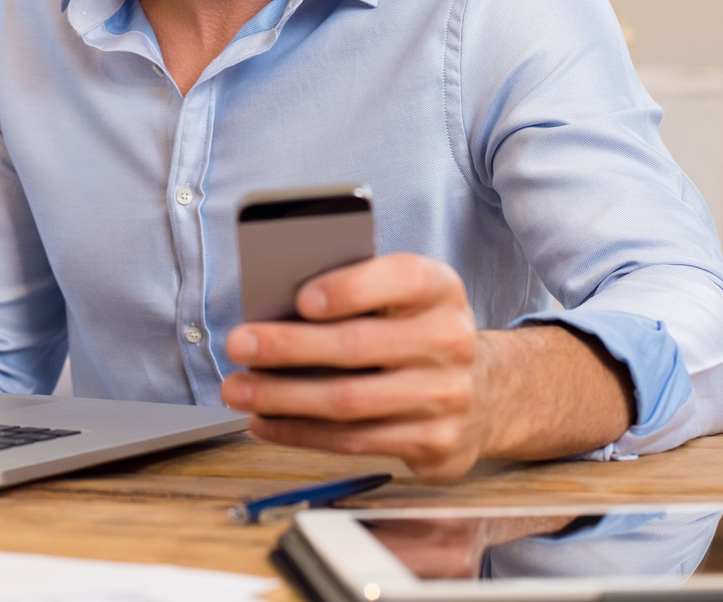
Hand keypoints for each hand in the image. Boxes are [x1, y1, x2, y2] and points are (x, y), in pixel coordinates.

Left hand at [220, 253, 631, 480]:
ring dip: (282, 397)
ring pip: (350, 402)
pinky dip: (299, 432)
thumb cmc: (415, 332)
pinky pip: (353, 441)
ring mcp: (446, 397)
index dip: (350, 289)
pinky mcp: (434, 444)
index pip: (400, 279)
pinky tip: (265, 420)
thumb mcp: (400, 298)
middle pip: (360, 346)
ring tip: (238, 388)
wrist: (484, 392)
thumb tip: (274, 310)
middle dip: (289, 347)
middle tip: (238, 344)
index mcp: (440, 289)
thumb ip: (353, 293)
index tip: (301, 299)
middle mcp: (451, 341)